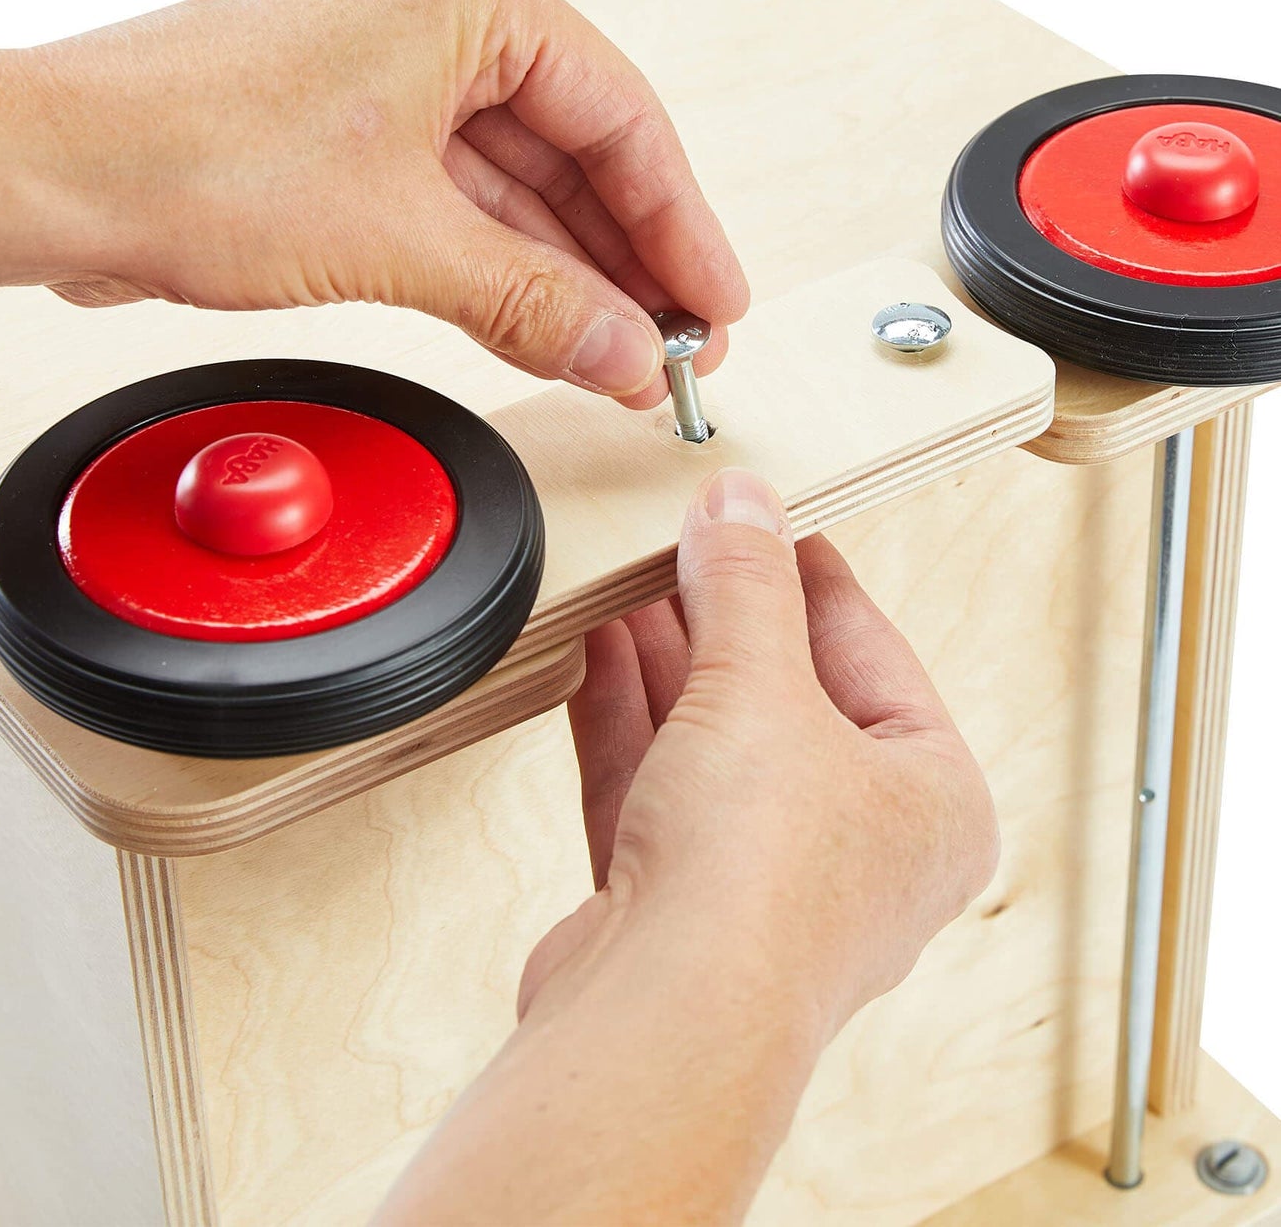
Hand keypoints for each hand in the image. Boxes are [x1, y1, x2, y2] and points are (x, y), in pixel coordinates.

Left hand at [26, 0, 747, 404]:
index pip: (620, 116)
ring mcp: (386, 77)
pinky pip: (455, 207)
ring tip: (620, 356)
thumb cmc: (192, 154)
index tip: (714, 303)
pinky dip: (499, 270)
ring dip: (566, 274)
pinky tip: (545, 328)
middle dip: (626, 258)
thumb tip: (624, 354)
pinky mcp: (347, 136)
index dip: (679, 224)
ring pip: (515, 187)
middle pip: (574, 150)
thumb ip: (533, 301)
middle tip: (676, 345)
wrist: (50, 173)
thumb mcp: (401, 240)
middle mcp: (432, 17)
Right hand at [378, 469, 997, 1225]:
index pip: (872, 652)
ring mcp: (763, 878)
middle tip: (679, 540)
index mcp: (932, 801)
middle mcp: (858, 845)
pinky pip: (655, 780)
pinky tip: (595, 648)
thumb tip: (741, 503)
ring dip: (666, 656)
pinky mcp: (677, 902)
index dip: (808, 572)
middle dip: (723, 613)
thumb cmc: (759, 888)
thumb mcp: (761, 687)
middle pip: (785, 693)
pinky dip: (626, 714)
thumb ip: (748, 584)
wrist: (662, 1024)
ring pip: (711, 737)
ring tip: (627, 577)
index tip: (759, 516)